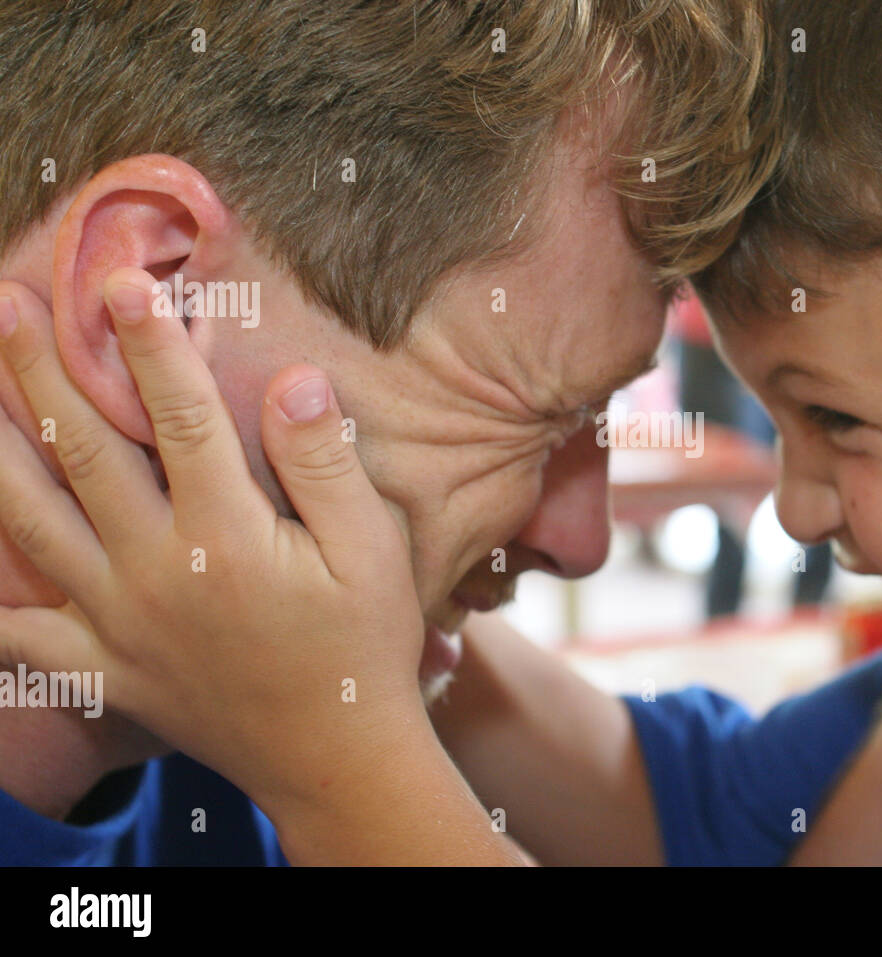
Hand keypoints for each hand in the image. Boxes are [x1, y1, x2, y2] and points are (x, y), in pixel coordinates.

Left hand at [0, 269, 434, 830]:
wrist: (334, 756)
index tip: (119, 281)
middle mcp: (156, 573)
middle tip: (6, 303)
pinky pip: (19, 632)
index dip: (149, 344)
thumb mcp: (373, 553)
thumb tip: (294, 380)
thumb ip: (328, 464)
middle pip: (84, 453)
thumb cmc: (363, 647)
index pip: (180, 418)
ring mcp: (118, 625)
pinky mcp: (102, 668)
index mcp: (227, 537)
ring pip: (31, 525)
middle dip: (42, 369)